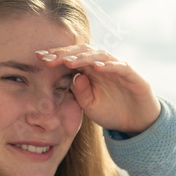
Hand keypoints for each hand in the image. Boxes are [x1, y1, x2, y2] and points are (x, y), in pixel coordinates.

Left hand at [36, 45, 160, 135]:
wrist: (137, 124)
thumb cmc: (113, 113)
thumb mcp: (90, 106)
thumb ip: (80, 92)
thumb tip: (73, 76)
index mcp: (90, 71)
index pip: (71, 58)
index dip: (55, 56)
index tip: (38, 58)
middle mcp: (103, 65)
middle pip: (82, 52)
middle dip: (64, 54)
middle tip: (48, 58)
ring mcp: (118, 68)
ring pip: (99, 55)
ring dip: (84, 57)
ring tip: (69, 62)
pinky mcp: (132, 75)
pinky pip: (120, 66)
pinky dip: (109, 65)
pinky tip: (97, 67)